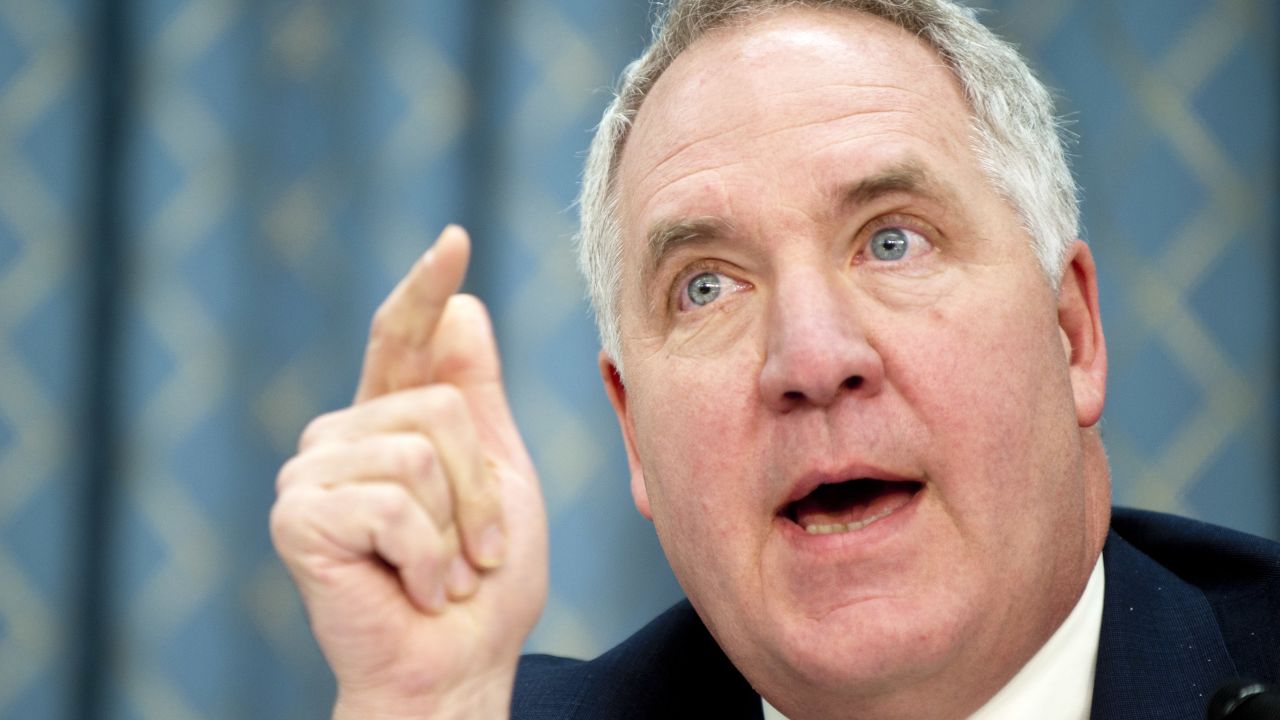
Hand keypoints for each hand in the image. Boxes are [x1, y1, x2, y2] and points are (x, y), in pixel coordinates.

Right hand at [270, 226, 547, 718]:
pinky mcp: (299, 516)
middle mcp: (344, 437)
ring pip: (419, 450)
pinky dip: (430, 558)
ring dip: (459, 528)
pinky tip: (417, 590)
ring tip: (446, 573)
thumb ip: (477, 400)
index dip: (427, 288)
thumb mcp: (499, 478)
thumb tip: (465, 309)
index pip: (405, 338)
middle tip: (476, 550)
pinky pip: (394, 502)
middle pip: (437, 405)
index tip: (454, 242)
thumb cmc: (483, 583)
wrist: (456, 667)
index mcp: (391, 424)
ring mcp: (313, 474)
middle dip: (481, 488)